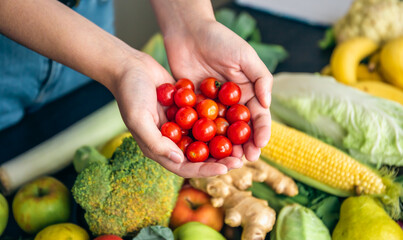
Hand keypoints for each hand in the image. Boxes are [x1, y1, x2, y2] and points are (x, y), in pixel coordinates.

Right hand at [111, 53, 241, 177]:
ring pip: (205, 139)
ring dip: (222, 142)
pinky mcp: (186, 110)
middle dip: (219, 159)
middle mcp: (171, 140)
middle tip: (240, 158)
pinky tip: (235, 120)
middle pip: (199, 156)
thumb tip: (179, 160)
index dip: (206, 170)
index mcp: (159, 148)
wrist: (130, 67)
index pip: (185, 167)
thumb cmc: (129, 94)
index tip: (225, 168)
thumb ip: (156, 142)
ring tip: (242, 143)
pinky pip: (204, 119)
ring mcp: (180, 125)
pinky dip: (218, 122)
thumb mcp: (139, 119)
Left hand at [164, 20, 272, 161]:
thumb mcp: (245, 56)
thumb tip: (267, 104)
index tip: (260, 145)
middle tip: (245, 160)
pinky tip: (203, 151)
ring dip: (225, 148)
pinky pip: (199, 125)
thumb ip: (261, 78)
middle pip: (241, 130)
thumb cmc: (220, 40)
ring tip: (227, 161)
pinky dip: (202, 139)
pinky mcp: (194, 108)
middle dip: (244, 146)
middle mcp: (232, 104)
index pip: (258, 117)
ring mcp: (213, 107)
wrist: (189, 33)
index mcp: (248, 93)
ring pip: (221, 132)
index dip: (261, 131)